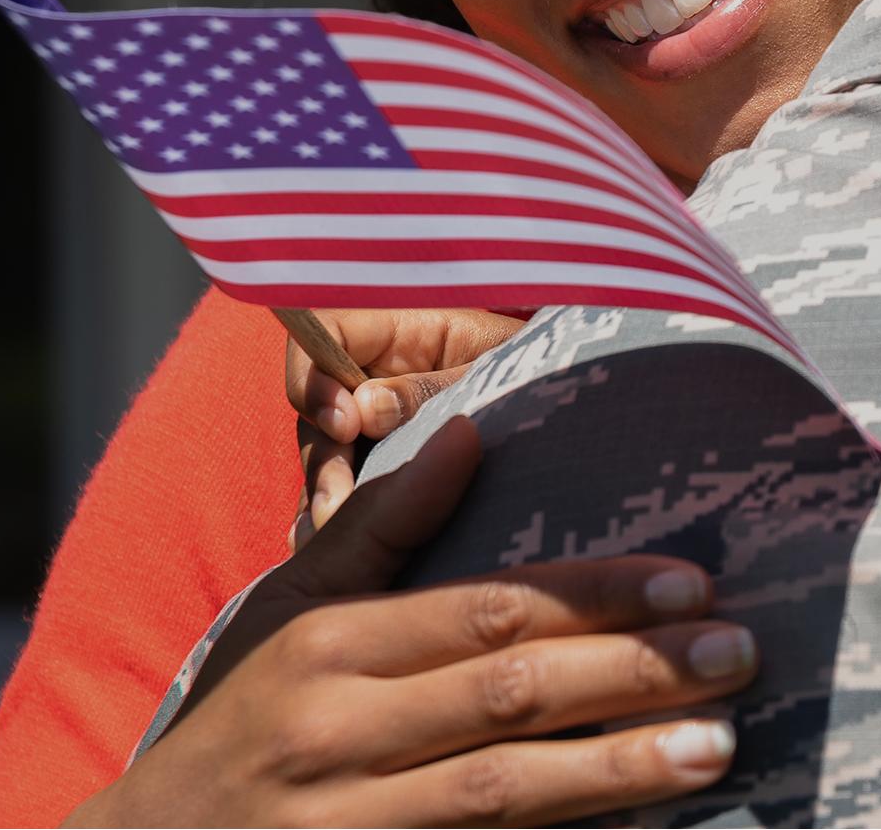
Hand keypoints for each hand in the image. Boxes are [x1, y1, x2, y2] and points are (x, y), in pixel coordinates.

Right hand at [72, 419, 753, 826]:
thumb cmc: (233, 714)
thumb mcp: (290, 605)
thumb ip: (383, 524)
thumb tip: (467, 433)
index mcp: (331, 643)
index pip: (488, 608)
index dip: (594, 593)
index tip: (689, 581)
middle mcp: (342, 731)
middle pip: (511, 694)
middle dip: (633, 670)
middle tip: (736, 651)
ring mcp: (354, 827)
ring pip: (506, 795)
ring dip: (619, 767)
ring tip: (717, 745)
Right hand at [288, 308, 525, 544]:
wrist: (564, 408)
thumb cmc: (535, 366)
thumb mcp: (488, 369)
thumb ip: (428, 388)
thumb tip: (363, 409)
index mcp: (395, 329)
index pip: (324, 336)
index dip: (316, 378)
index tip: (343, 425)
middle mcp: (373, 377)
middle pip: (317, 412)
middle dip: (323, 459)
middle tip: (337, 506)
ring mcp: (374, 426)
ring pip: (328, 459)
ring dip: (329, 497)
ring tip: (334, 536)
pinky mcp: (384, 470)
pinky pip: (348, 495)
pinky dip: (340, 523)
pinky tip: (331, 550)